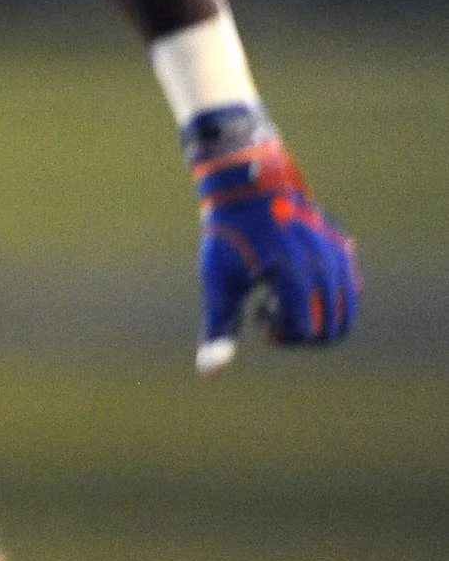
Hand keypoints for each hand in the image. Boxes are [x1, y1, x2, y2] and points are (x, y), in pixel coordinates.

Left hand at [188, 104, 359, 374]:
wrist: (247, 187)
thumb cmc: (227, 236)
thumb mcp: (218, 281)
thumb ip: (219, 328)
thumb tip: (208, 373)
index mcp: (292, 273)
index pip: (306, 332)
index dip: (281, 336)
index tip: (258, 317)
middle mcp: (323, 264)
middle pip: (332, 329)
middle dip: (302, 332)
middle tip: (273, 311)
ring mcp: (339, 254)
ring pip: (347, 312)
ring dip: (318, 315)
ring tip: (286, 295)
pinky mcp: (345, 247)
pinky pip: (351, 289)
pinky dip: (330, 298)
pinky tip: (300, 280)